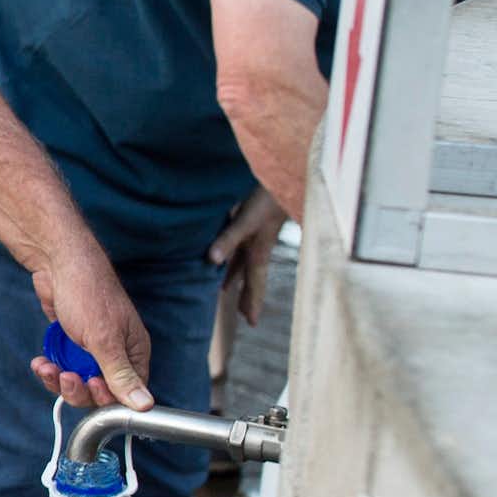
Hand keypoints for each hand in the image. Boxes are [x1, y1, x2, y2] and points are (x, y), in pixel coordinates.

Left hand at [26, 243, 154, 409]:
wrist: (57, 263)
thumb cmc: (87, 292)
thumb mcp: (104, 339)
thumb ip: (121, 375)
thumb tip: (145, 405)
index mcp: (133, 351)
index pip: (127, 392)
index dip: (106, 396)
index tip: (90, 385)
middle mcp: (115, 352)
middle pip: (99, 391)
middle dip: (78, 389)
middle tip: (66, 376)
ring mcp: (91, 349)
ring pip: (77, 383)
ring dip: (59, 380)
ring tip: (47, 368)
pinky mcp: (71, 344)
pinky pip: (62, 369)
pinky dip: (50, 370)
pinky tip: (40, 363)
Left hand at [206, 188, 288, 328]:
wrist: (284, 173)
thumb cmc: (267, 198)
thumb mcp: (246, 220)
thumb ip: (228, 239)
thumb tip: (212, 262)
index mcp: (259, 251)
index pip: (255, 284)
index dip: (252, 302)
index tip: (251, 323)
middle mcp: (258, 246)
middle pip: (251, 277)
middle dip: (246, 295)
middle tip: (244, 315)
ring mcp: (255, 233)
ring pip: (243, 261)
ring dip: (236, 276)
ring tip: (227, 289)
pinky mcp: (250, 218)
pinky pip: (238, 243)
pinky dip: (231, 253)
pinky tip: (223, 252)